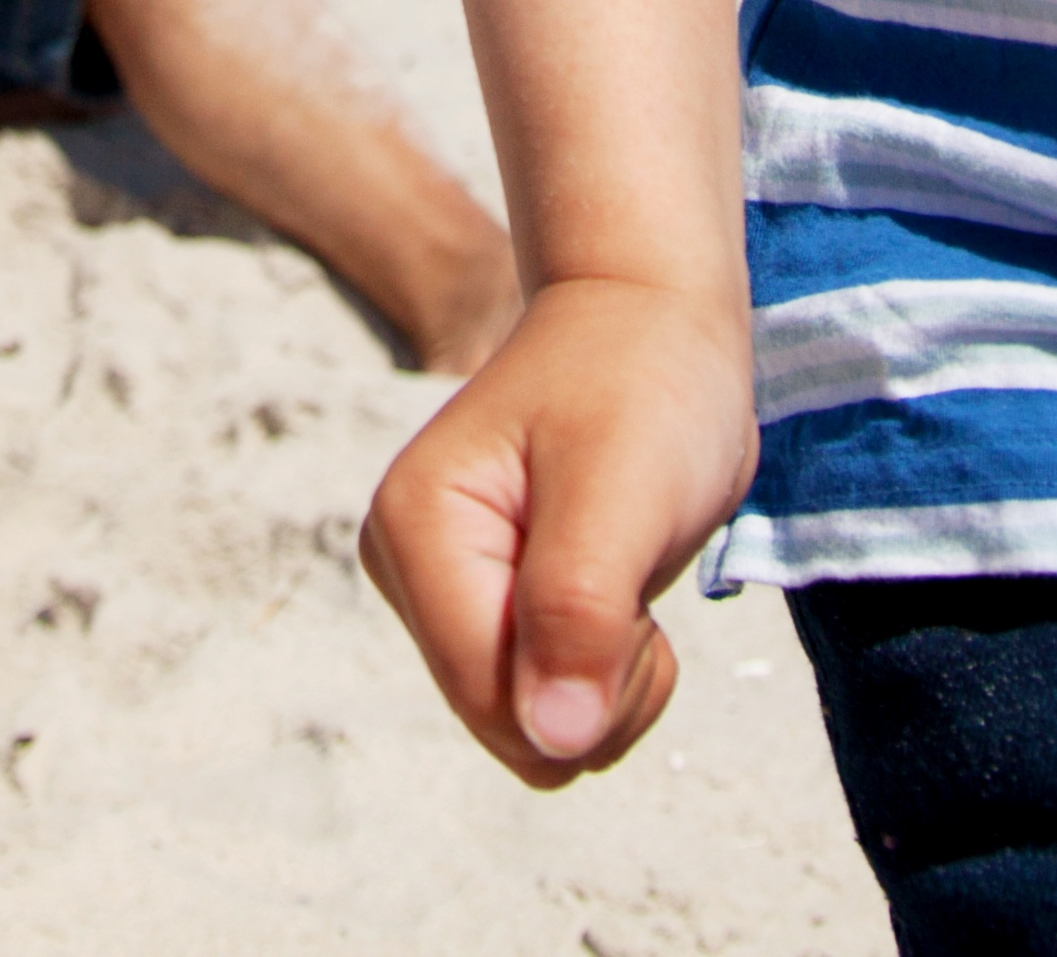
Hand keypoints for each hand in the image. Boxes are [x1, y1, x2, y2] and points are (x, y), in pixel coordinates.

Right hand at [360, 274, 761, 786]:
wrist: (649, 316)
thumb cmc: (641, 380)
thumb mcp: (622, 490)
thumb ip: (578, 611)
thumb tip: (553, 740)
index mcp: (415, 528)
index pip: (490, 695)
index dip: (587, 681)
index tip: (632, 590)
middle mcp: (407, 565)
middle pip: (508, 725)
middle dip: (597, 684)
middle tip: (633, 579)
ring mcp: (440, 589)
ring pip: (532, 728)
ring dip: (607, 678)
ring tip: (626, 575)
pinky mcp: (480, 604)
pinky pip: (545, 704)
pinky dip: (604, 669)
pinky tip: (615, 588)